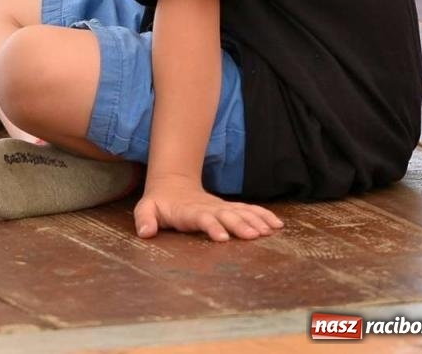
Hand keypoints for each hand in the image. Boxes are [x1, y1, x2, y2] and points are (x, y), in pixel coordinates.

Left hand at [134, 174, 283, 240]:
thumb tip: (145, 232)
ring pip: (241, 212)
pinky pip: (249, 210)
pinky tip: (277, 225)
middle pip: (227, 216)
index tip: (223, 237)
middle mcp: (209, 209)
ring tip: (271, 230)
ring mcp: (221, 208)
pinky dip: (263, 216)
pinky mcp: (229, 209)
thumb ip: (145, 219)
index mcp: (190, 211)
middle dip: (240, 225)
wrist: (172, 185)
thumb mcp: (146, 209)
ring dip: (256, 220)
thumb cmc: (159, 203)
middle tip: (254, 235)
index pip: (202, 219)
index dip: (212, 226)